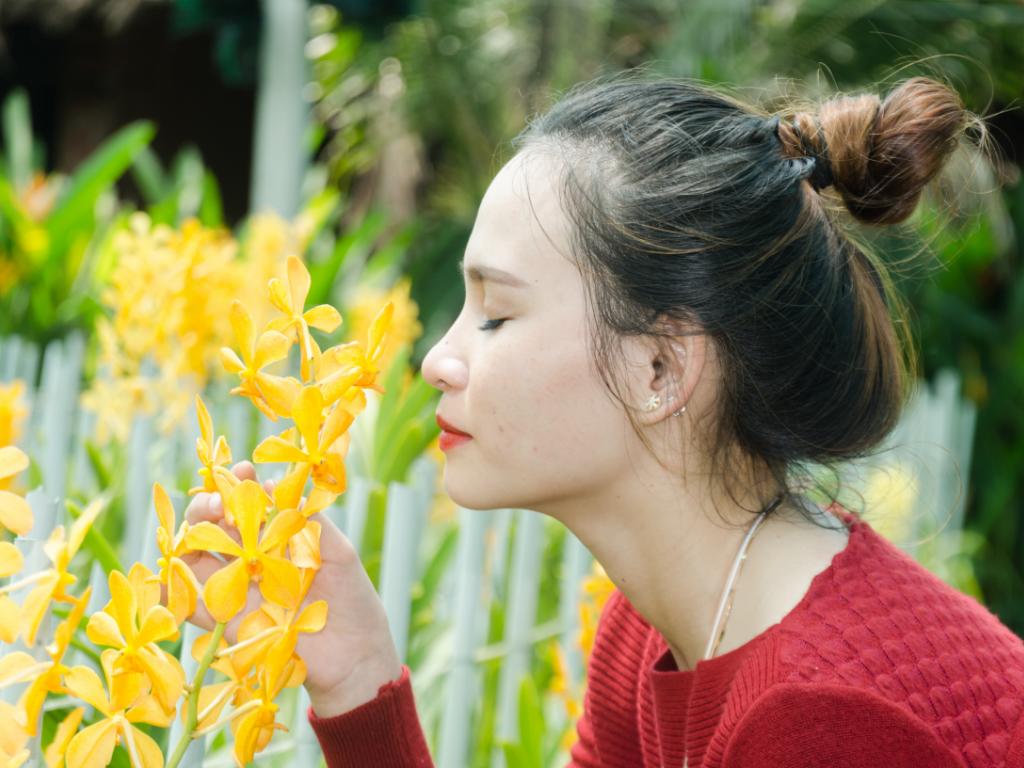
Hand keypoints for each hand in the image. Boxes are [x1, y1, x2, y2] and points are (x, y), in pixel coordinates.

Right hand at [182, 461, 402, 716]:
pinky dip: (172, 591)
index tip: (243, 470)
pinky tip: (166, 576)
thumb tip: (273, 485)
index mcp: (279, 538)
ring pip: (197, 557)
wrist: (355, 657)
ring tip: (201, 525)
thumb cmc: (353, 599)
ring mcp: (239, 589)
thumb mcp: (338, 551)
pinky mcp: (229, 622)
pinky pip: (193, 605)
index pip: (251, 503)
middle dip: (208, 505)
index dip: (241, 484)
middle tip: (217, 501)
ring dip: (191, 536)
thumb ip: (308, 520)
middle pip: (215, 525)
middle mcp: (253, 559)